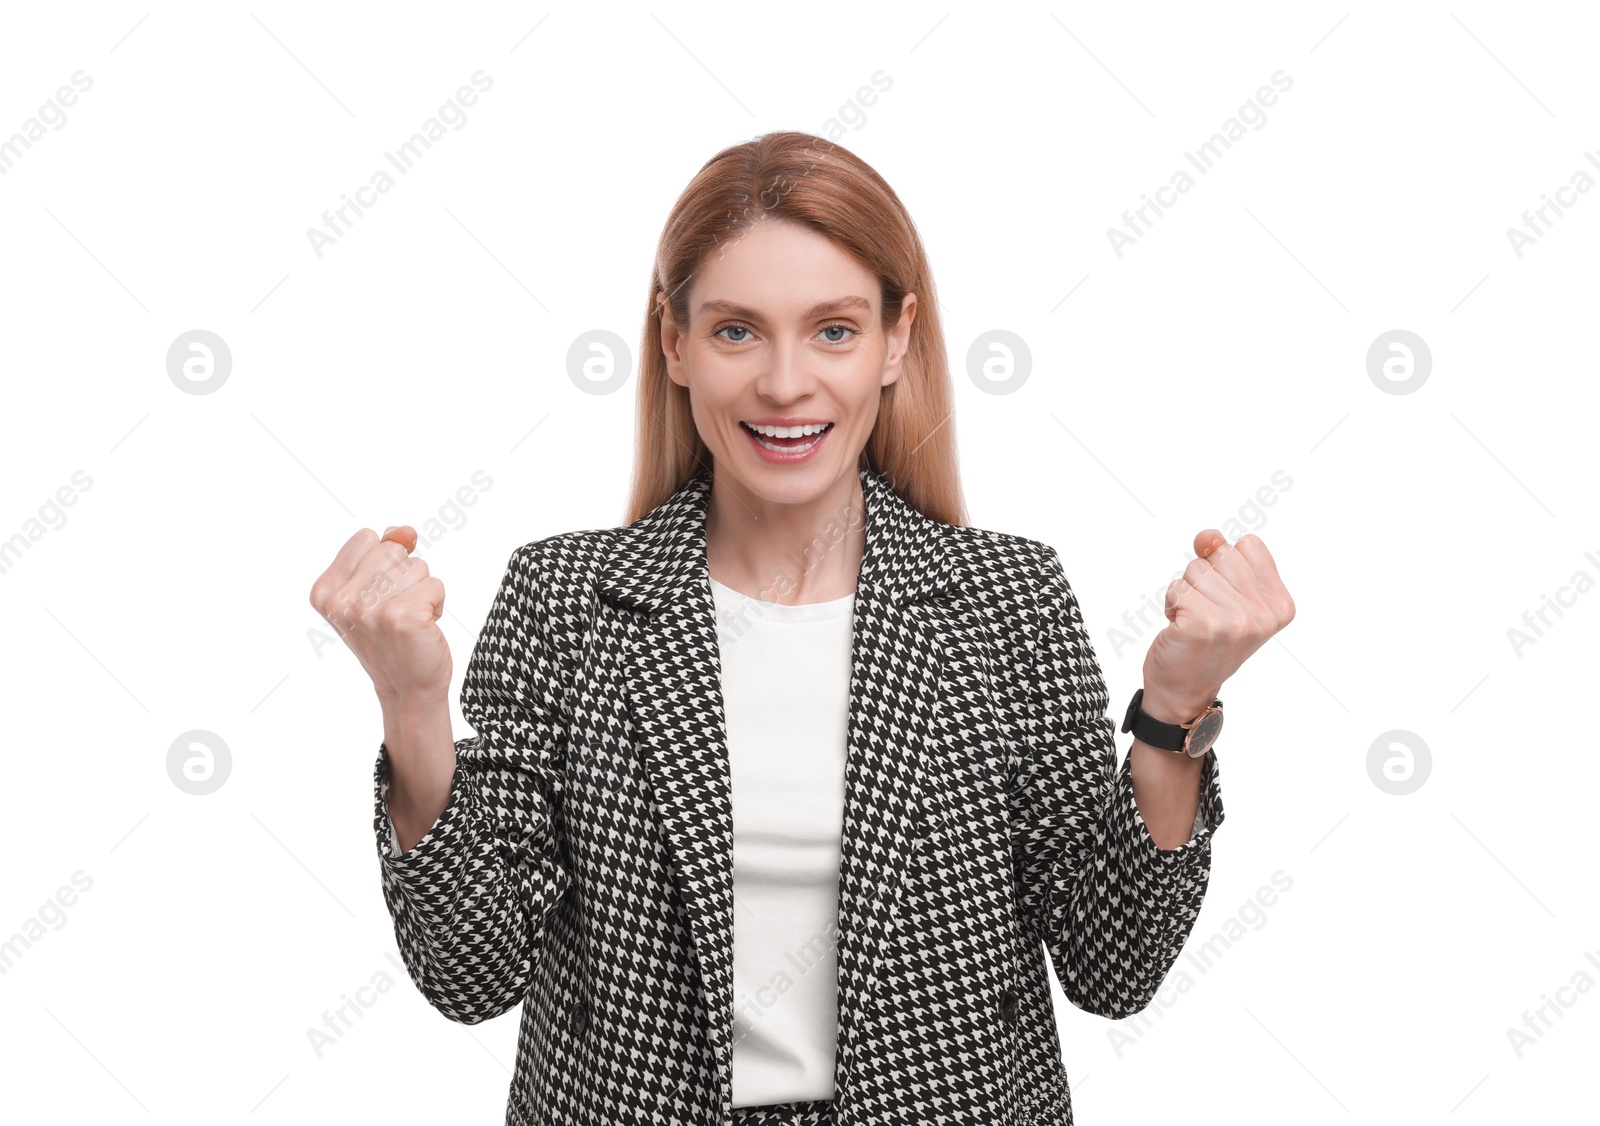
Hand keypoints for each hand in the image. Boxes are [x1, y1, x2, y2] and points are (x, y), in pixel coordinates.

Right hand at [308, 525, 452, 706]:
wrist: (408, 688)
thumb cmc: (392, 638)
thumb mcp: (373, 591)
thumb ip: (383, 552)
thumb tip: (404, 531)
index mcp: (325, 591)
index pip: (368, 538)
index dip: (385, 563)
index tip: (379, 596)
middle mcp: (342, 600)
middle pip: (393, 550)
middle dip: (405, 576)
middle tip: (397, 610)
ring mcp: (371, 608)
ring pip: (418, 566)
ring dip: (422, 591)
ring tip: (409, 620)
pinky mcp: (403, 616)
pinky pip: (435, 585)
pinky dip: (437, 603)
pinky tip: (423, 627)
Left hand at [1141, 531, 1294, 720]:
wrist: (1186, 689)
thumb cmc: (1207, 640)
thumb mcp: (1230, 595)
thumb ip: (1224, 557)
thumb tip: (1207, 536)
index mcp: (1280, 604)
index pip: (1248, 545)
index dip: (1226, 566)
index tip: (1225, 598)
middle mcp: (1263, 614)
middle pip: (1220, 554)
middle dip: (1203, 577)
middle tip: (1207, 610)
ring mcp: (1235, 620)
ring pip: (1195, 570)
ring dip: (1186, 593)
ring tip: (1194, 621)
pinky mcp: (1203, 625)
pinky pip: (1176, 589)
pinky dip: (1171, 605)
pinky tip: (1181, 628)